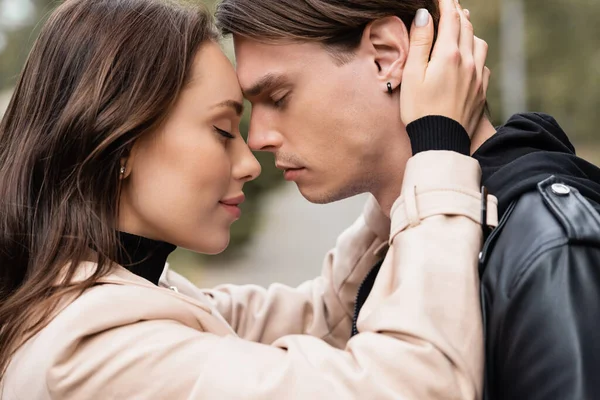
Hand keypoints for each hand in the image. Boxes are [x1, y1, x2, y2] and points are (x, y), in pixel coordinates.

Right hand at [400, 0, 489, 137]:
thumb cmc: (420, 110)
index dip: (446, 3)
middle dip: (458, 13)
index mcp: (449, 55)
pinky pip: (483, 63)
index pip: (450, 18)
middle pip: (466, 27)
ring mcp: (478, 76)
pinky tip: (470, 56)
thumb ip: (420, 42)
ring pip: (479, 42)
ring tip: (462, 27)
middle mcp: (469, 61)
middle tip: (450, 6)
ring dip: (470, 31)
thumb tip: (424, 14)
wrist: (441, 140)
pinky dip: (477, 52)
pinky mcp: (482, 90)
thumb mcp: (412, 74)